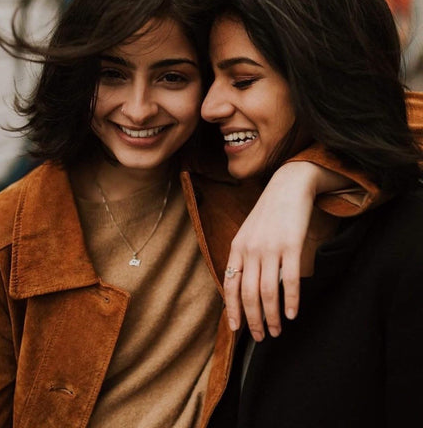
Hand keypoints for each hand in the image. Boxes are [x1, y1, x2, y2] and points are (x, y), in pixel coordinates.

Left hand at [224, 162, 349, 340]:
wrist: (289, 185)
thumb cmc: (269, 212)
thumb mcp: (249, 231)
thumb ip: (244, 256)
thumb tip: (242, 286)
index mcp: (237, 247)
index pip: (230, 285)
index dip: (232, 310)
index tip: (237, 329)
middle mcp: (250, 249)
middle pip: (249, 294)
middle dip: (253, 320)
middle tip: (261, 337)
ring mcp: (271, 248)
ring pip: (268, 292)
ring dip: (271, 317)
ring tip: (277, 330)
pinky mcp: (291, 245)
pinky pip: (290, 280)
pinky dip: (291, 301)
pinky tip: (292, 314)